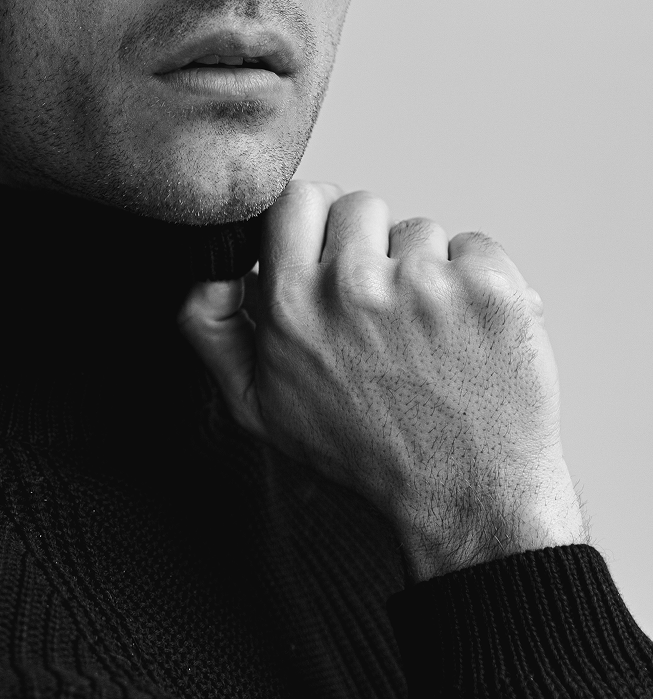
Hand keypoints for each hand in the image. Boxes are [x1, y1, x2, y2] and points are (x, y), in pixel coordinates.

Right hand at [179, 181, 587, 580]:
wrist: (465, 500)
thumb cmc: (362, 452)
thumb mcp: (255, 404)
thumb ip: (210, 326)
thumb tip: (208, 262)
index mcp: (291, 305)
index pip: (295, 198)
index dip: (314, 220)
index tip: (330, 252)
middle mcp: (354, 287)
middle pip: (360, 205)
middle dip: (370, 246)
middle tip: (381, 310)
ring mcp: (427, 286)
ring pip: (421, 230)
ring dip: (426, 270)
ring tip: (427, 336)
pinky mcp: (490, 290)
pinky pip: (478, 247)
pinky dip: (479, 283)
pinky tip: (469, 333)